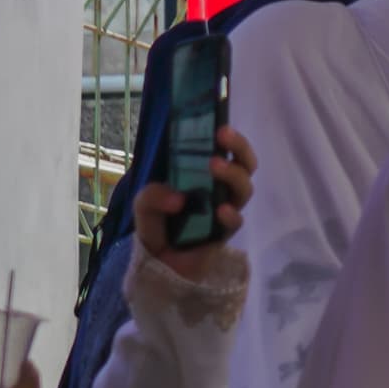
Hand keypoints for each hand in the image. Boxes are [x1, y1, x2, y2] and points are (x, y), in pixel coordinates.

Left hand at [129, 124, 256, 269]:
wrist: (160, 264)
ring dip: (232, 174)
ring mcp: (226, 210)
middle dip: (238, 147)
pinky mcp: (225, 233)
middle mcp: (221, 189)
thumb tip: (178, 197)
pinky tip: (220, 210)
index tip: (220, 123)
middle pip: (245, 164)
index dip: (230, 137)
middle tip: (223, 134)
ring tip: (214, 165)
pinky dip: (230, 215)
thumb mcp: (143, 206)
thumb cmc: (158, 227)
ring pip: (244, 188)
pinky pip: (235, 221)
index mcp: (204, 175)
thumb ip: (151, 196)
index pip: (226, 150)